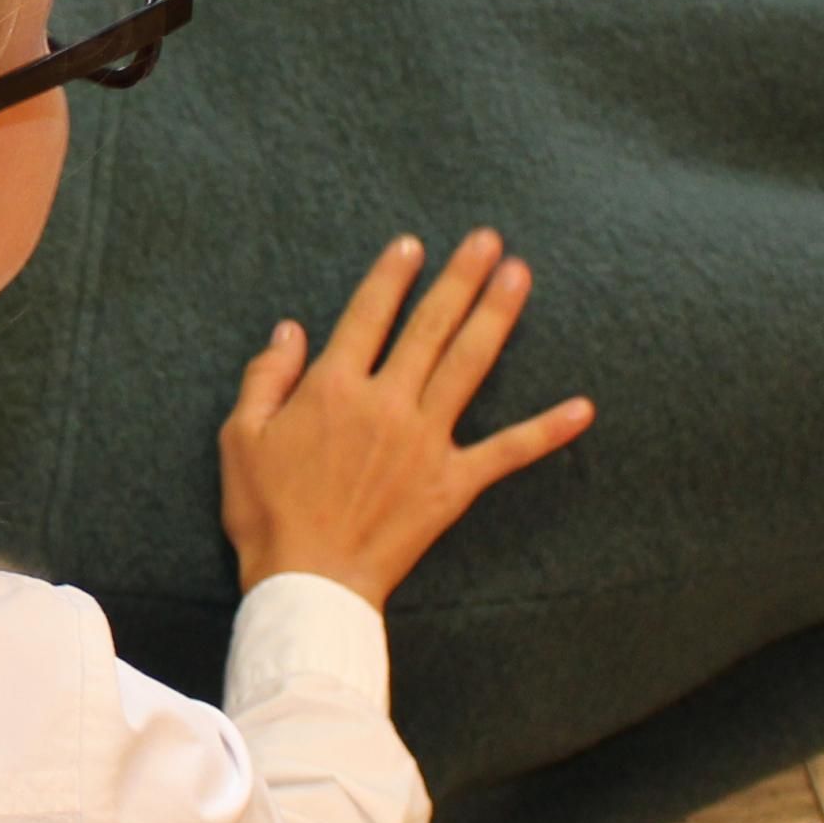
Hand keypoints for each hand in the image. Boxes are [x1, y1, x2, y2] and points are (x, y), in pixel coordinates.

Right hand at [217, 230, 592, 608]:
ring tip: (520, 276)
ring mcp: (426, 441)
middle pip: (430, 326)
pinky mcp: (452, 484)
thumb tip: (289, 330)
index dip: (391, 276)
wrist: (308, 583)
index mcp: (334, 388)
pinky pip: (507, 452)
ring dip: (497, 316)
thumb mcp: (241, 437)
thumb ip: (265, 376)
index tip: (412, 246)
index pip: (368, 315)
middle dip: (460, 277)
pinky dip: (547, 431)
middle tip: (488, 240)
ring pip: (469, 365)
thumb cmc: (267, 514)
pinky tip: (583, 408)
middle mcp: (386, 402)